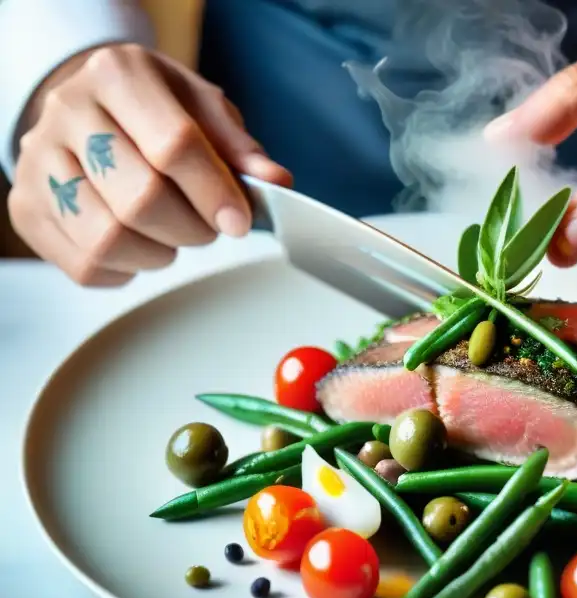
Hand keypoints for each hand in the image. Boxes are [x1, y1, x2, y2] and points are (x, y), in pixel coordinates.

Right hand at [7, 43, 291, 285]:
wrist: (91, 109)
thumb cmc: (155, 112)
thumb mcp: (203, 110)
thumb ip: (239, 148)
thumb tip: (276, 182)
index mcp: (118, 75)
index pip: (173, 146)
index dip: (214, 193)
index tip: (240, 221)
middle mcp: (68, 111)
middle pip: (140, 199)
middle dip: (190, 228)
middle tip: (207, 228)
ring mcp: (38, 161)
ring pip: (107, 239)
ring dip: (158, 253)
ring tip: (172, 235)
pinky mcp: (27, 208)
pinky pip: (85, 265)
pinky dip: (126, 270)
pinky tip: (140, 245)